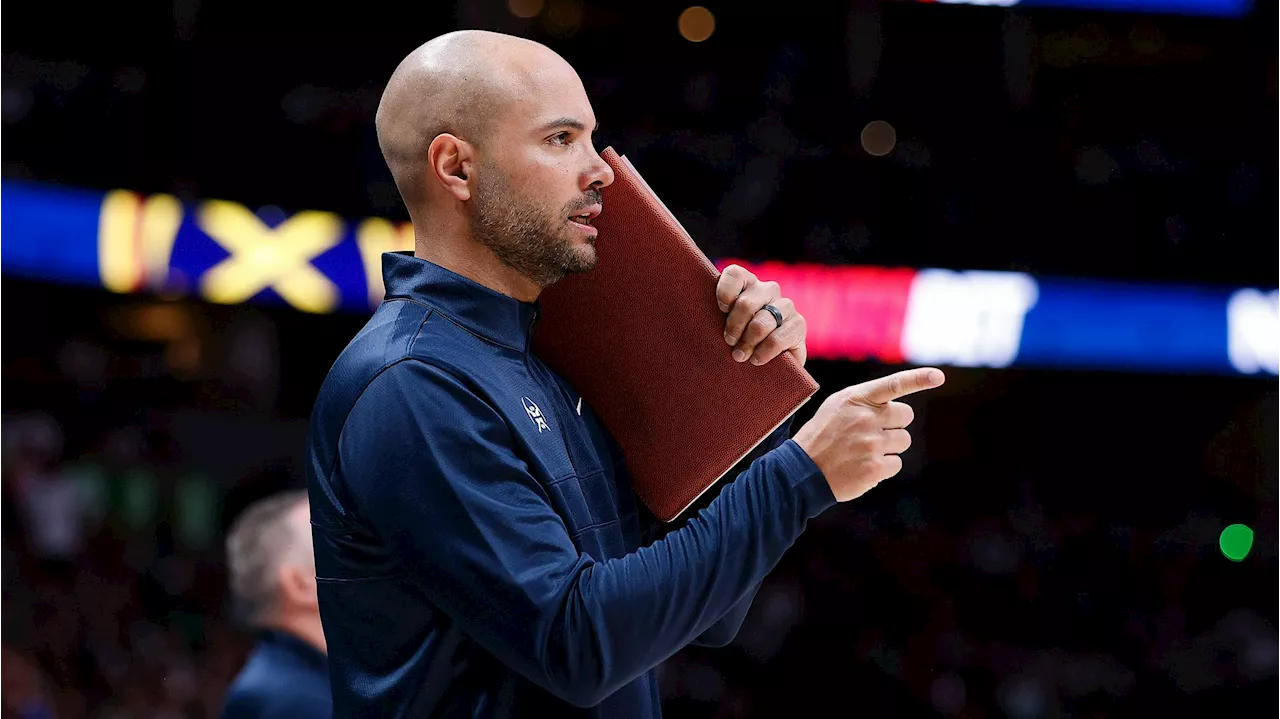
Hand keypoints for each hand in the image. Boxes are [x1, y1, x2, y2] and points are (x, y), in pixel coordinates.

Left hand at [715, 264, 807, 365]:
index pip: (735, 274)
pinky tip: (756, 359)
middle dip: (734, 328)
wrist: (770, 364)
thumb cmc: (738, 341)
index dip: (725, 292)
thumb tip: (697, 319)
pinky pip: (777, 338)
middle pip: (745, 304)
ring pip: (761, 323)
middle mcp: (768, 290)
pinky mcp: (799, 324)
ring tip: (740, 356)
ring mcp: (786, 306)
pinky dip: (764, 352)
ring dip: (748, 343)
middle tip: (729, 343)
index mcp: (747, 283)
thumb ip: (715, 315)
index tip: (721, 310)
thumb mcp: (724, 325)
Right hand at [792, 367, 944, 501]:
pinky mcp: (875, 468)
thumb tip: (898, 408)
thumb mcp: (837, 407)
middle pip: (906, 416)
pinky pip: (896, 464)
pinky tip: (862, 466)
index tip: (938, 376)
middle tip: (872, 433)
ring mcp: (871, 444)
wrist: (801, 471)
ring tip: (863, 451)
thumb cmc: (822, 436)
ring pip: (903, 441)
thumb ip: (866, 402)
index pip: (893, 384)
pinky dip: (883, 467)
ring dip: (889, 447)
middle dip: (894, 425)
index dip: (918, 379)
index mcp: (855, 398)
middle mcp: (865, 418)